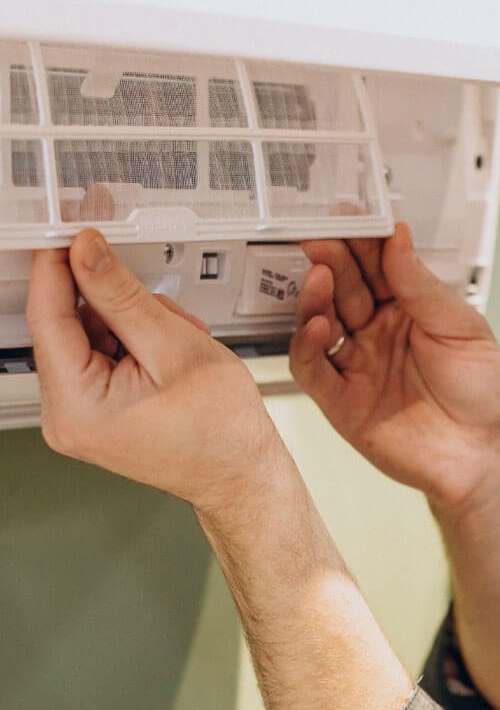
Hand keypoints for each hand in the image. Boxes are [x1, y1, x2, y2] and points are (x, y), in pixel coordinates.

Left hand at [30, 229, 283, 510]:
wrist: (243, 475)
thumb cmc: (224, 432)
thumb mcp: (176, 346)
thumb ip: (122, 295)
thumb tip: (85, 252)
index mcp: (76, 407)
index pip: (47, 316)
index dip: (61, 266)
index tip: (77, 234)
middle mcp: (65, 418)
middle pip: (68, 327)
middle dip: (117, 307)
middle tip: (165, 313)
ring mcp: (77, 419)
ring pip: (87, 339)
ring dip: (132, 326)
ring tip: (179, 345)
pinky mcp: (93, 415)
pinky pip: (98, 359)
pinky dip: (133, 346)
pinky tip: (168, 356)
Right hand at [289, 224, 499, 517]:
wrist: (487, 456)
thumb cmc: (486, 394)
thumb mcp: (463, 327)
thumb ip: (422, 286)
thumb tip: (397, 237)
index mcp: (410, 309)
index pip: (376, 265)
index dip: (361, 240)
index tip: (349, 214)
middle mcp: (378, 333)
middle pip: (343, 287)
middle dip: (331, 259)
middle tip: (321, 237)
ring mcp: (358, 366)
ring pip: (321, 322)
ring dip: (314, 296)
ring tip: (319, 274)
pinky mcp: (343, 402)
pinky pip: (312, 368)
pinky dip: (307, 345)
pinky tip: (319, 325)